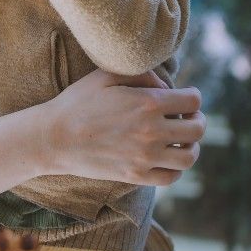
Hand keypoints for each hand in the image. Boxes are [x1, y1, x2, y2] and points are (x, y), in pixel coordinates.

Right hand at [38, 70, 203, 185]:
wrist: (53, 138)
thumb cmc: (77, 102)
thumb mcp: (105, 75)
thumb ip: (141, 73)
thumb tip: (164, 86)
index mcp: (148, 103)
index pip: (193, 100)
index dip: (192, 97)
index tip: (183, 98)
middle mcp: (152, 132)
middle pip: (197, 129)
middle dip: (196, 120)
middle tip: (186, 118)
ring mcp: (145, 157)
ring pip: (190, 156)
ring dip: (191, 146)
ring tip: (180, 140)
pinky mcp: (136, 176)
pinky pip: (171, 177)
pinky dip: (176, 168)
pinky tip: (166, 158)